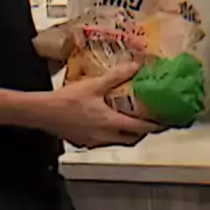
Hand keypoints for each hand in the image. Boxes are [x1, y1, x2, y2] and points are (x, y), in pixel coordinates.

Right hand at [41, 63, 161, 148]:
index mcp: (110, 123)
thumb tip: (135, 67)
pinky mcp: (83, 142)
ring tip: (131, 122)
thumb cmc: (66, 100)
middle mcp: (105, 136)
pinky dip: (111, 135)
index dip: (155, 126)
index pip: (140, 128)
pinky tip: (107, 124)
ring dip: (127, 135)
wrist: (42, 112)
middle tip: (150, 122)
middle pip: (132, 139)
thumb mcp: (94, 85)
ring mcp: (94, 142)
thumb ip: (116, 76)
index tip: (166, 122)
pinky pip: (104, 142)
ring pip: (118, 142)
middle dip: (143, 133)